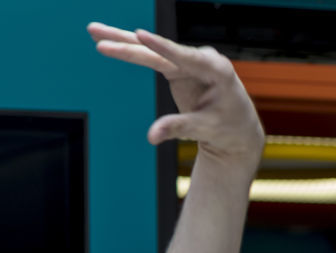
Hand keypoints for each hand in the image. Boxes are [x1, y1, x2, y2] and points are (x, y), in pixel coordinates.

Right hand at [87, 22, 263, 167]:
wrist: (237, 129)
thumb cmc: (229, 128)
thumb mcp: (206, 129)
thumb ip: (179, 128)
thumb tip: (152, 136)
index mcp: (218, 71)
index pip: (186, 57)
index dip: (162, 47)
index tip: (140, 34)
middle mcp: (203, 60)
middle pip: (161, 51)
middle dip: (129, 43)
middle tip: (100, 36)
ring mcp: (190, 62)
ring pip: (152, 51)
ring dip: (123, 41)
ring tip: (95, 31)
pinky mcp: (179, 67)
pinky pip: (151, 57)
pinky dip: (130, 51)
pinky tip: (109, 42)